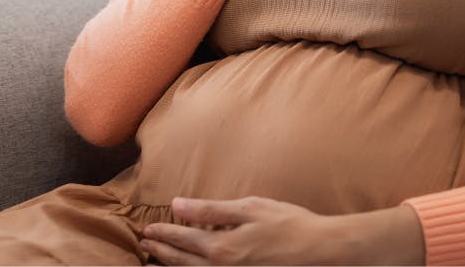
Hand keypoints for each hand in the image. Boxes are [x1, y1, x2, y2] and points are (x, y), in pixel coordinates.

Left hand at [139, 195, 336, 264]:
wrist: (319, 253)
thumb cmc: (287, 224)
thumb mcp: (249, 208)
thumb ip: (211, 209)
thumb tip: (179, 204)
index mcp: (222, 248)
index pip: (183, 239)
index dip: (163, 233)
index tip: (147, 230)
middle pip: (183, 262)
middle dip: (162, 252)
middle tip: (145, 245)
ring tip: (153, 264)